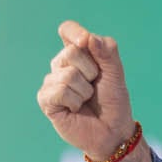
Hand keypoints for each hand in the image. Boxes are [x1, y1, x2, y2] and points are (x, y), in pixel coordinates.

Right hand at [38, 22, 146, 161]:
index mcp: (78, 53)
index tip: (86, 42)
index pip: (67, 29)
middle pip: (71, 51)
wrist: (112, 131)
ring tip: (86, 100)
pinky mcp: (46, 100)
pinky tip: (75, 109)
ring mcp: (52, 82)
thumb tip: (88, 38)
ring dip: (84, 91)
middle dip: (91, 71)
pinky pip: (59, 91)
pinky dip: (74, 101)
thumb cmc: (112, 101)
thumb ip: (107, 52)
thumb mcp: (115, 73)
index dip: (75, 33)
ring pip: (67, 75)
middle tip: (95, 87)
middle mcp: (62, 65)